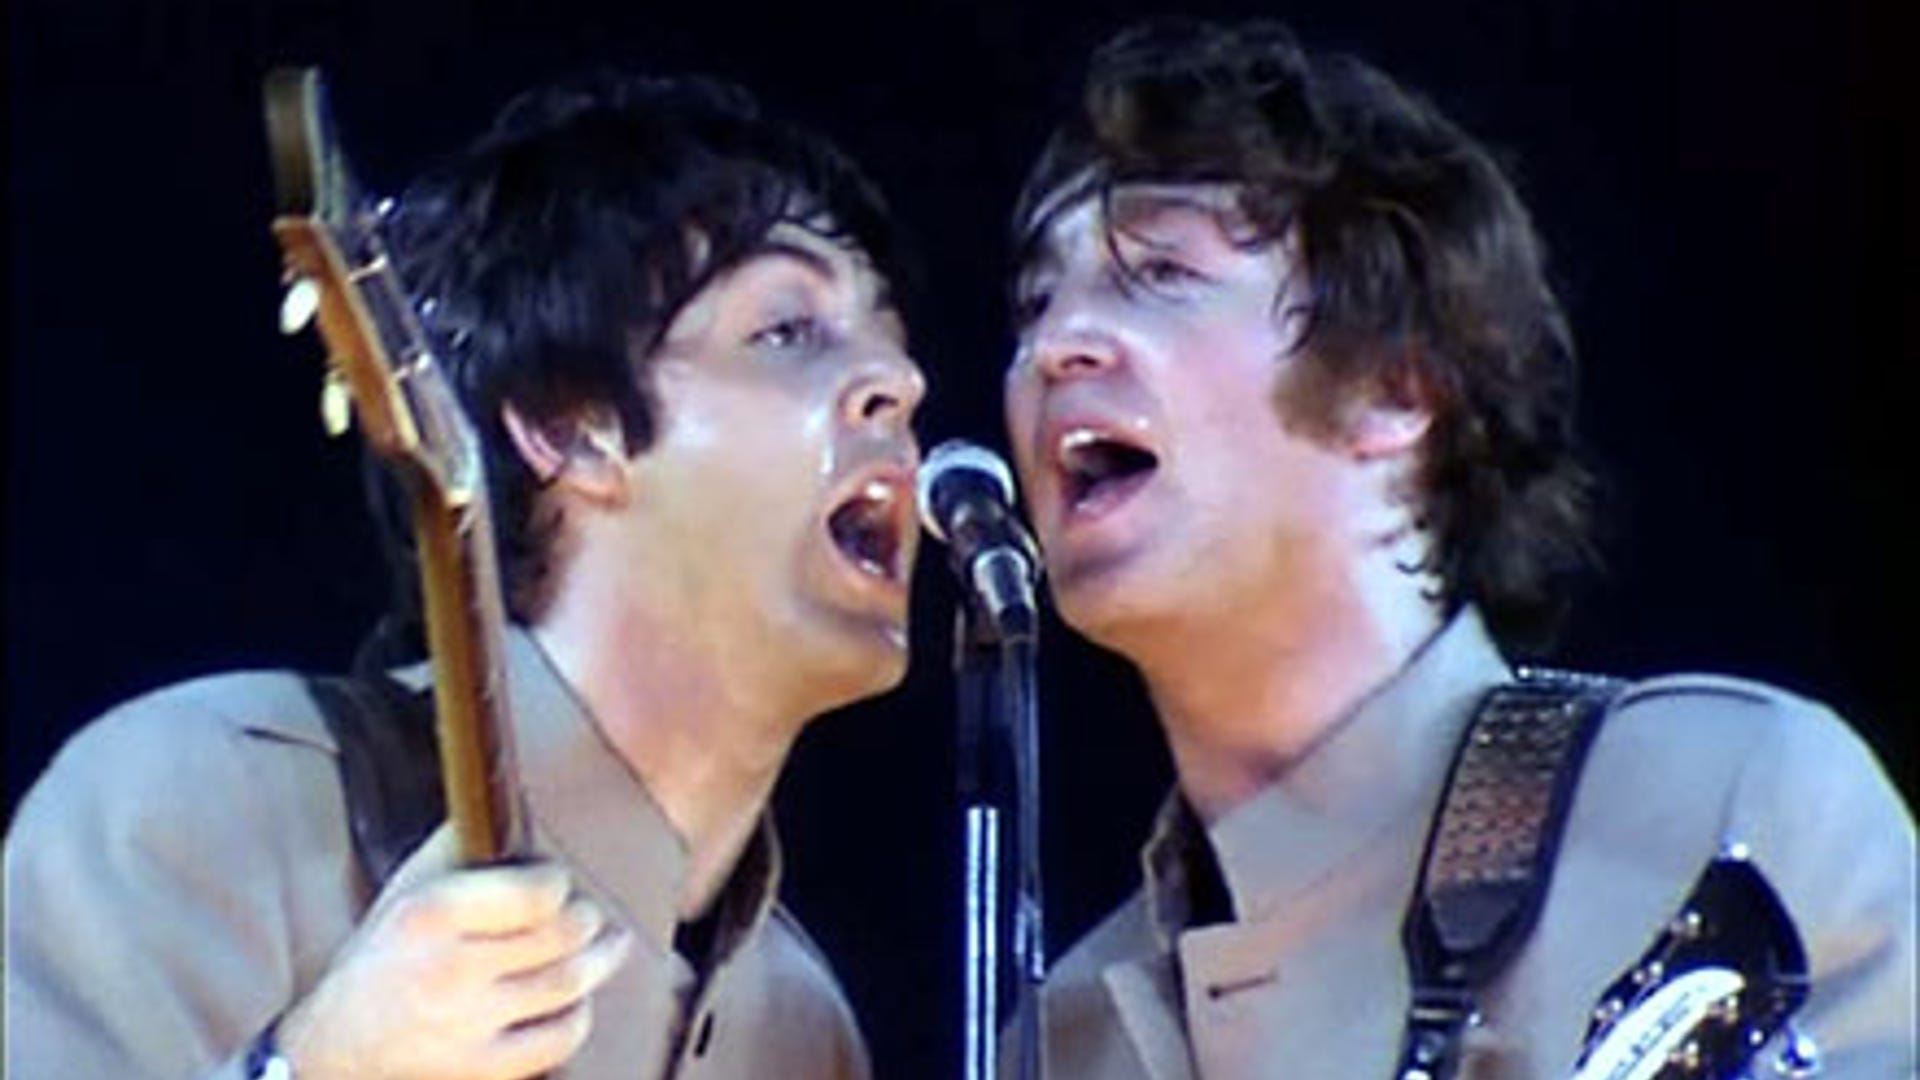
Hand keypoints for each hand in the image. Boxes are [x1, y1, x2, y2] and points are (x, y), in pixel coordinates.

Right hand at [275, 824, 632, 1079]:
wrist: (334, 1044)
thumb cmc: (381, 955)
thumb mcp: (405, 889)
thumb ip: (455, 843)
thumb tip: (497, 790)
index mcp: (433, 913)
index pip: (535, 893)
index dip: (559, 885)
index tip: (560, 883)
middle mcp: (449, 967)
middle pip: (562, 937)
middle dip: (588, 921)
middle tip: (591, 916)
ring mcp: (466, 1022)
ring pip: (568, 985)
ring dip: (597, 963)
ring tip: (606, 948)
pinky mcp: (479, 1066)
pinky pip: (557, 1040)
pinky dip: (578, 1017)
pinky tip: (578, 1001)